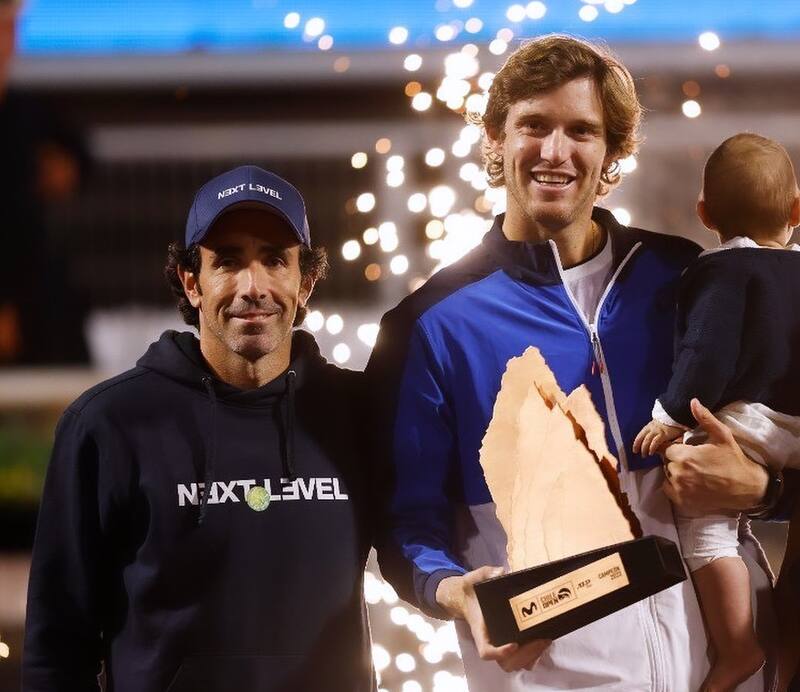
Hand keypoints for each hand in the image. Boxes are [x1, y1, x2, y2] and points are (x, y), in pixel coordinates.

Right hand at [436, 566, 550, 671]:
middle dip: (526, 654)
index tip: (514, 644)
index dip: (500, 653)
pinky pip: (522, 659)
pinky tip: (543, 641)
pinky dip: (534, 655)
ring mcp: (500, 645)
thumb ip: (485, 573)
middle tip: (542, 639)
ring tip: (545, 640)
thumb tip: (501, 572)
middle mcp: (490, 642)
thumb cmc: (471, 591)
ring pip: (516, 664)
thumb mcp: (473, 578)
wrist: (467, 599)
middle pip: (507, 663)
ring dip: (532, 656)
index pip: (486, 652)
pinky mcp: (510, 644)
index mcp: (479, 631)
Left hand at [633, 419, 683, 456]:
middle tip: (637, 453)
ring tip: (644, 455)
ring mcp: (656, 431)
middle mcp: (651, 428)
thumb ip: (655, 434)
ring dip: (644, 449)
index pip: (639, 436)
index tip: (634, 450)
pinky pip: (655, 442)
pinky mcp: (663, 434)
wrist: (676, 416)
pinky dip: (652, 448)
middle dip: (638, 446)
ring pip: (646, 440)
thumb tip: (652, 444)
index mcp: (649, 427)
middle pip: (641, 438)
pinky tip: (651, 453)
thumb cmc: (670, 424)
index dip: (636, 444)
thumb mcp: (659, 428)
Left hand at [661, 399, 767, 514]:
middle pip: (667, 462)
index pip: (666, 448)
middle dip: (676, 459)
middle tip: (692, 460)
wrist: (747, 488)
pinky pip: (669, 490)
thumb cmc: (734, 459)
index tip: (686, 449)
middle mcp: (679, 473)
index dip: (675, 447)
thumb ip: (705, 419)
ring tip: (693, 472)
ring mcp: (680, 490)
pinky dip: (675, 486)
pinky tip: (689, 483)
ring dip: (675, 472)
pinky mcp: (683, 502)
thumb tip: (692, 401)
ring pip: (668, 476)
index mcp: (685, 456)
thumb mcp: (722, 435)